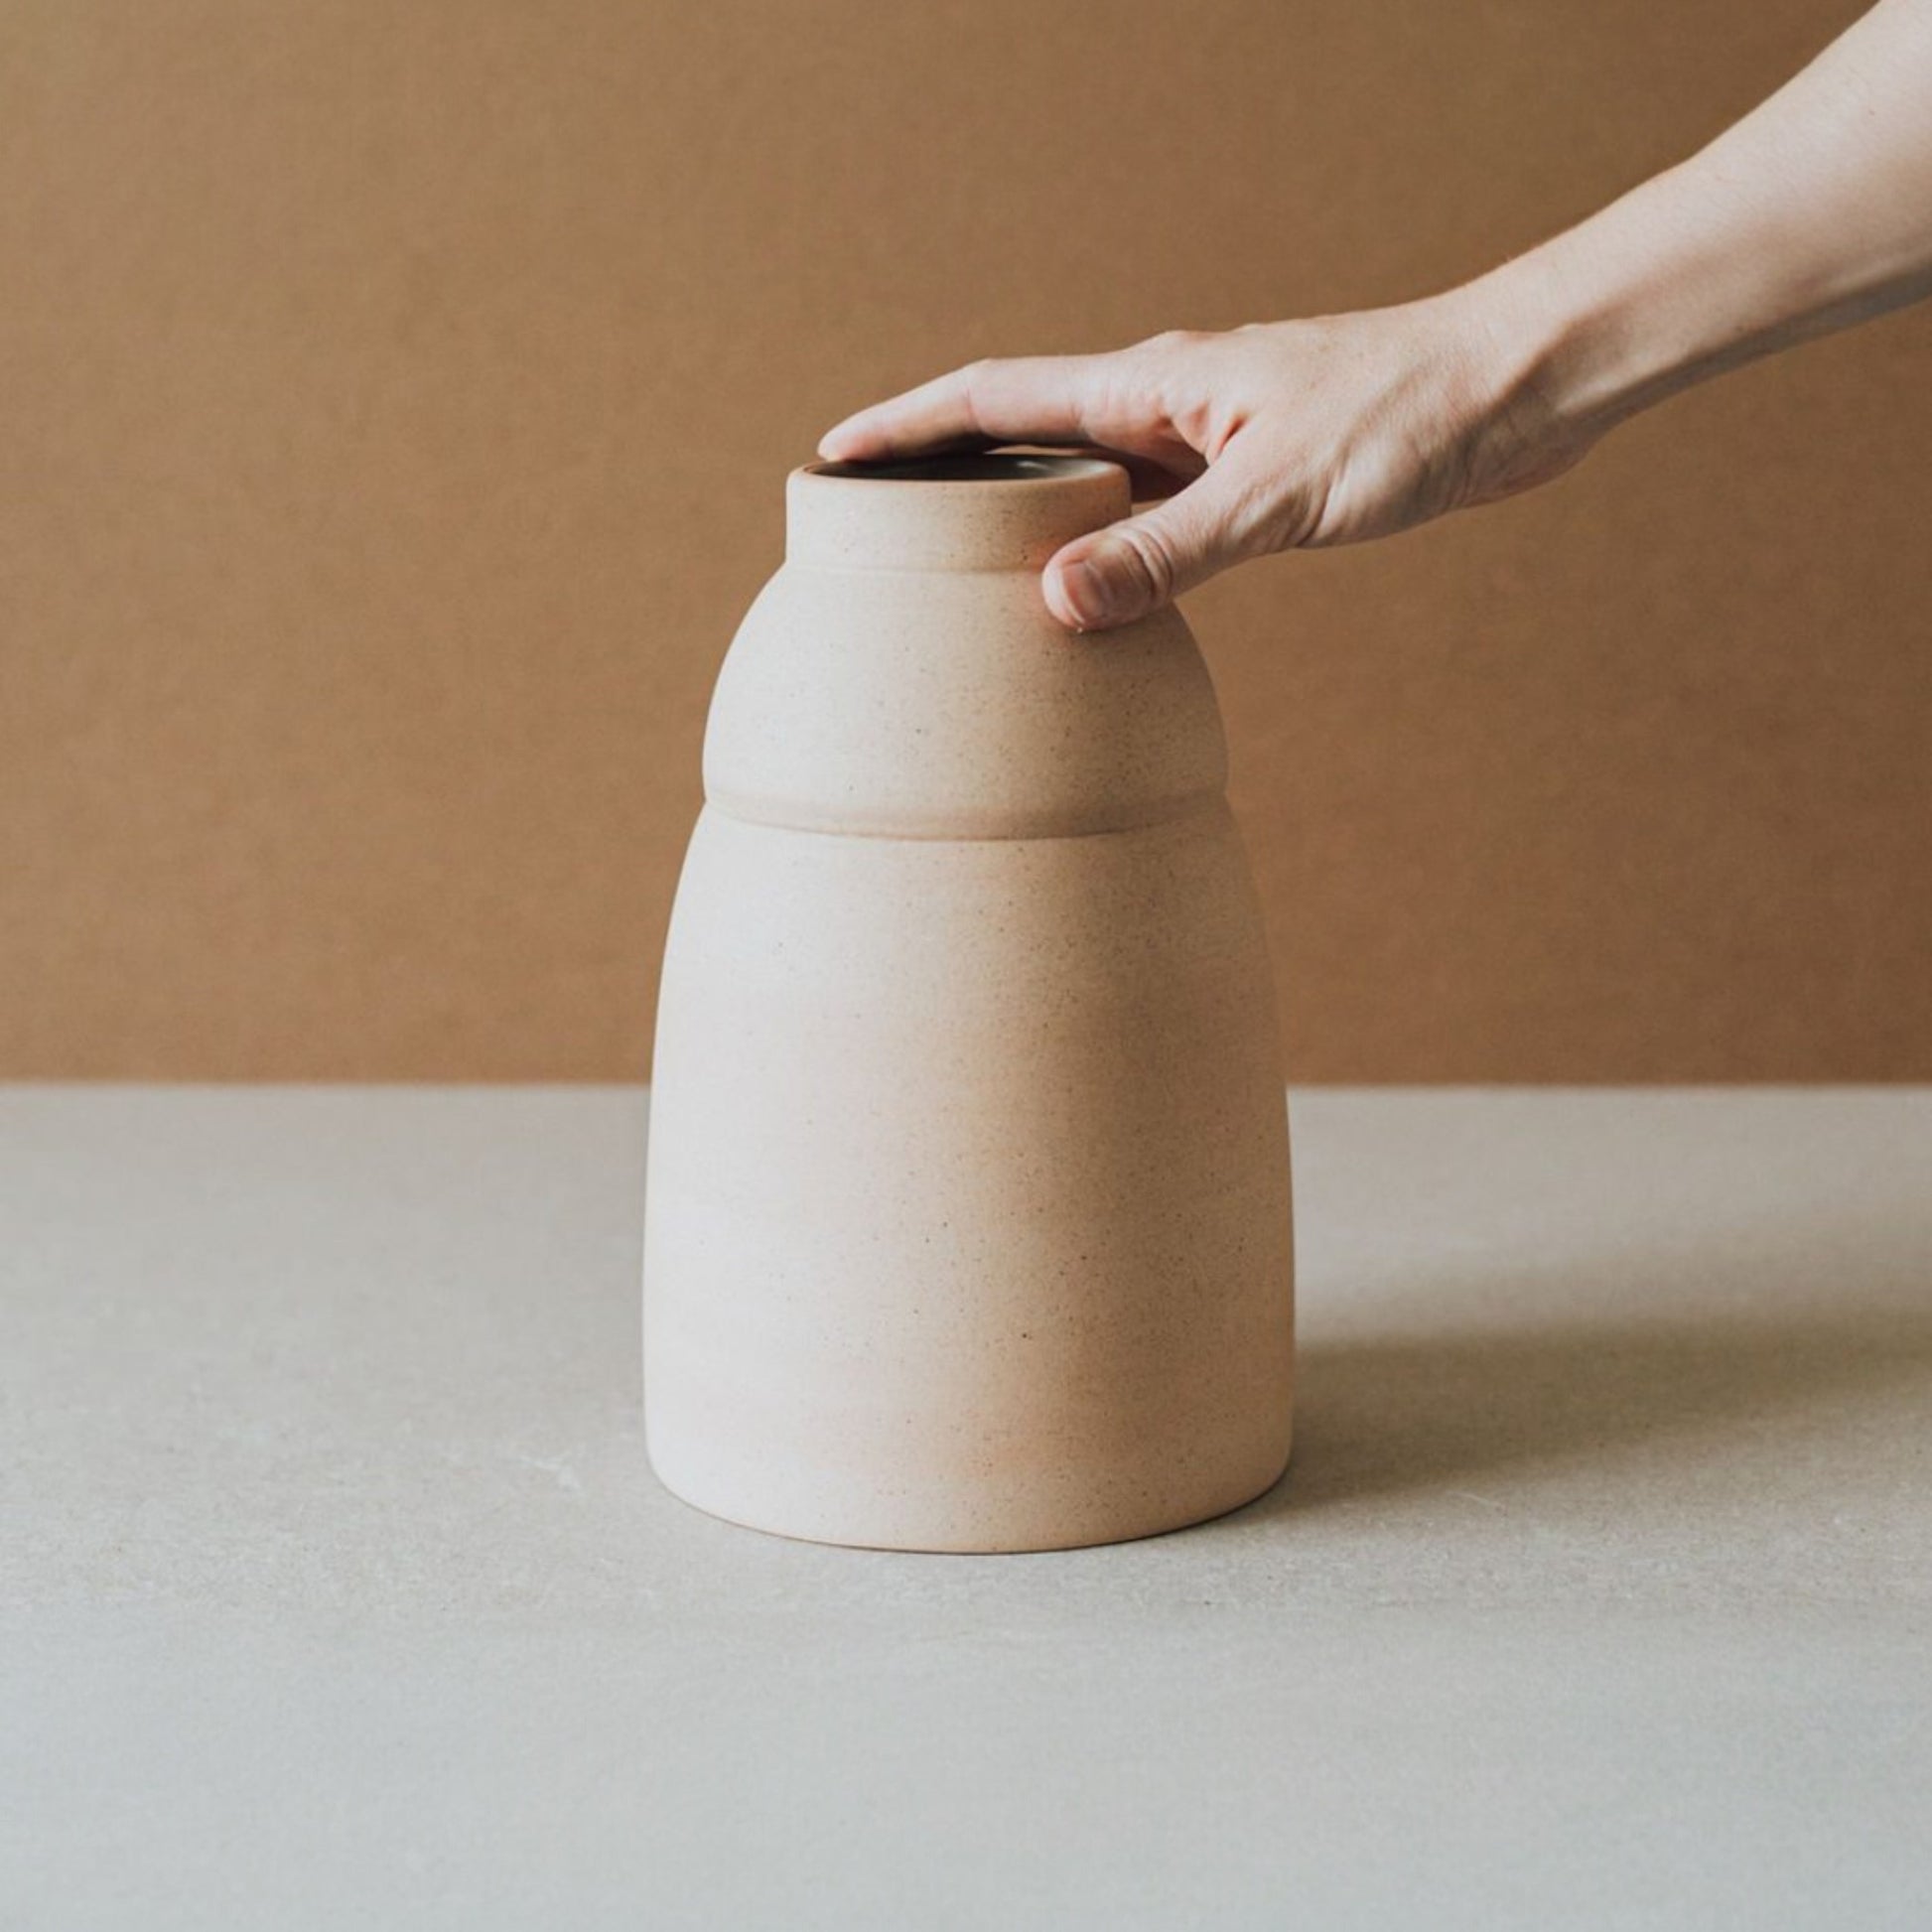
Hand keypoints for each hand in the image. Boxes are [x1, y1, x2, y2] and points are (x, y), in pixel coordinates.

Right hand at [818, 294, 1593, 631]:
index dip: (908, 428)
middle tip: (879, 540)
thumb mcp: (1280, 497)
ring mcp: (1206, 443)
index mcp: (1152, 387)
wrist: (1516, 392)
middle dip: (947, 481)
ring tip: (965, 585)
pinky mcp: (1252, 479)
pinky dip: (1107, 557)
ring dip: (1025, 525)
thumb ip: (1168, 553)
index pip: (994, 400)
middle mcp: (1165, 407)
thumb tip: (1057, 603)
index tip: (834, 458)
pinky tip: (1099, 603)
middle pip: (1023, 442)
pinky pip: (1148, 520)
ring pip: (1086, 486)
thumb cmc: (1410, 414)